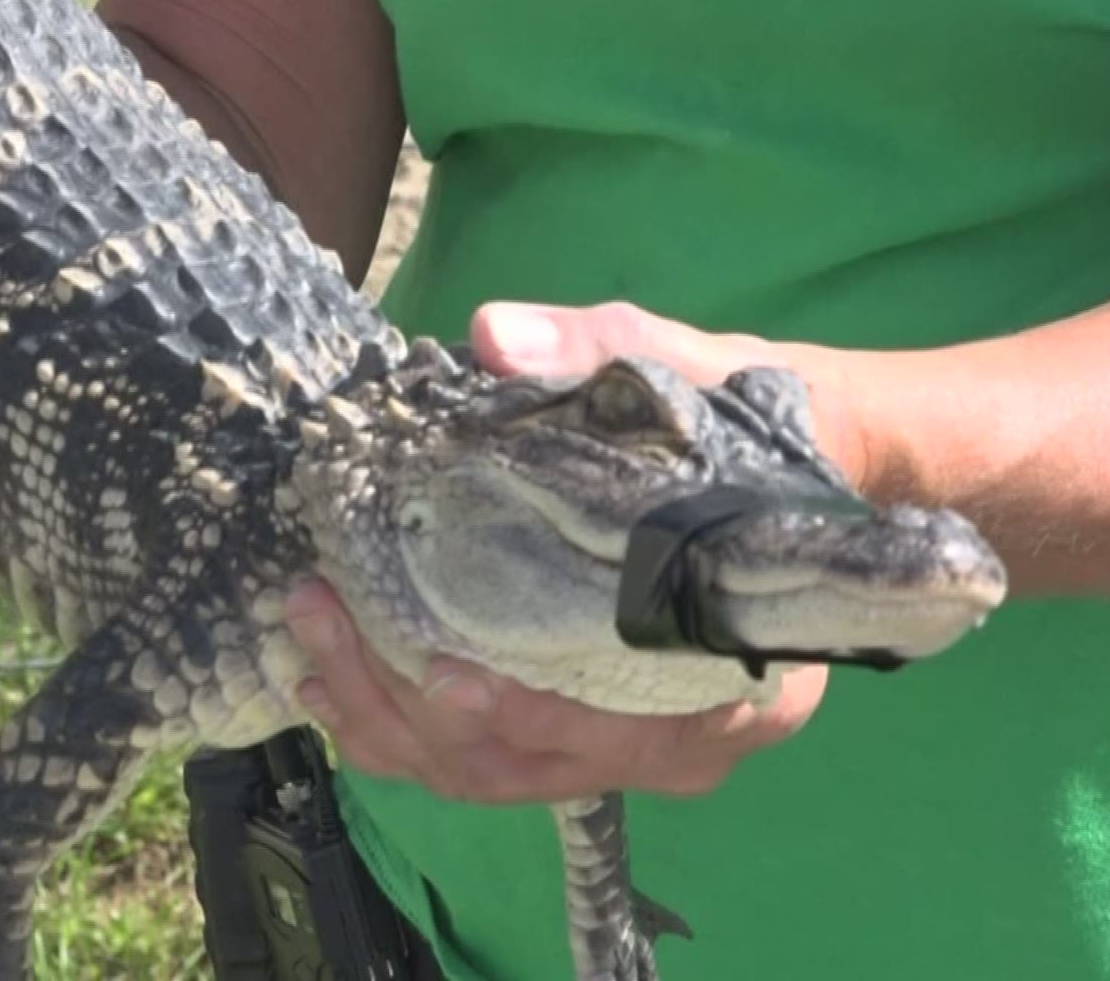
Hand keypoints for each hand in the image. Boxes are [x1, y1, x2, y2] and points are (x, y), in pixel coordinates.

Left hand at [285, 299, 850, 803]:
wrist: (802, 462)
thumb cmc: (755, 429)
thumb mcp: (692, 372)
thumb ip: (600, 354)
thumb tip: (496, 337)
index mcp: (736, 678)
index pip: (625, 734)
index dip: (530, 717)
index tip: (447, 673)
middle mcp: (679, 741)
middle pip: (525, 764)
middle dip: (409, 703)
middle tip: (326, 614)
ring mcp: (621, 748)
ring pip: (484, 773)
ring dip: (382, 715)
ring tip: (308, 629)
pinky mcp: (571, 734)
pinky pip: (473, 759)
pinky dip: (396, 727)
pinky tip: (325, 679)